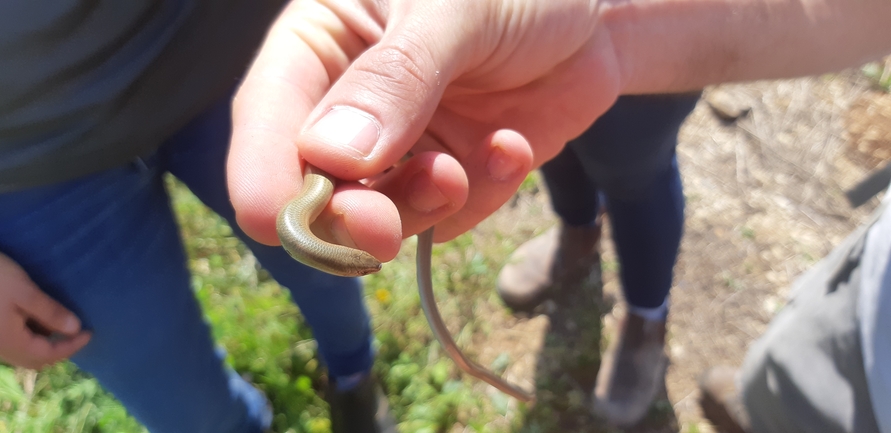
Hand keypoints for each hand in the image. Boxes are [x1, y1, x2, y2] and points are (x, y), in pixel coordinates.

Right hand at [0, 254, 90, 368]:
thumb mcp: (25, 292)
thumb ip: (50, 312)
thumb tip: (75, 328)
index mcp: (11, 343)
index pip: (49, 354)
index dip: (73, 346)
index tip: (91, 332)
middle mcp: (0, 348)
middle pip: (35, 359)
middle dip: (59, 350)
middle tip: (78, 335)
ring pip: (23, 352)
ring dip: (45, 345)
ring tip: (62, 326)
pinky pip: (14, 343)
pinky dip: (31, 337)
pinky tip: (38, 320)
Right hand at [228, 0, 621, 258]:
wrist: (598, 11)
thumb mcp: (454, 9)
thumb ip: (396, 78)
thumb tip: (331, 156)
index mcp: (321, 43)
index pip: (268, 117)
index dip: (264, 177)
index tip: (278, 221)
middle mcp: (349, 104)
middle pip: (315, 188)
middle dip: (347, 215)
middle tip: (382, 229)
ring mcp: (402, 146)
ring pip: (379, 217)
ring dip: (422, 207)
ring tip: (468, 168)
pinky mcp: (452, 175)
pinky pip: (449, 218)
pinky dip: (482, 197)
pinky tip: (513, 147)